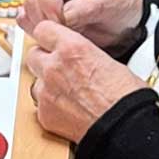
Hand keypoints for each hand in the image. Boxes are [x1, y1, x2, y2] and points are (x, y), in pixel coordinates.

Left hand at [22, 19, 149, 143]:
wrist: (124, 129)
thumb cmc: (125, 98)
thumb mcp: (110, 62)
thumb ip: (87, 55)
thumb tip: (85, 58)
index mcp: (72, 49)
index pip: (43, 29)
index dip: (48, 36)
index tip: (51, 41)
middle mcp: (54, 68)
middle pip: (33, 55)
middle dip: (44, 60)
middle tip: (60, 69)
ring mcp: (46, 92)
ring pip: (34, 82)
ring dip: (46, 85)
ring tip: (67, 94)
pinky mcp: (44, 114)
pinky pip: (39, 106)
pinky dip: (50, 107)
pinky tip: (68, 110)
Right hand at [23, 0, 144, 50]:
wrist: (124, 20)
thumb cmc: (118, 2)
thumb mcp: (106, 3)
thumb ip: (83, 9)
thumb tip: (63, 17)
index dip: (50, 0)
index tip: (61, 19)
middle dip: (47, 17)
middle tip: (65, 31)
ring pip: (28, 10)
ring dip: (42, 26)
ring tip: (65, 33)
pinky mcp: (43, 13)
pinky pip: (28, 21)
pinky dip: (37, 32)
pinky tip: (55, 35)